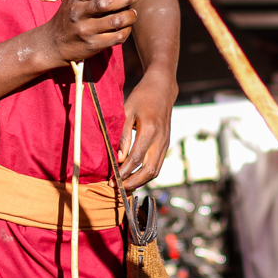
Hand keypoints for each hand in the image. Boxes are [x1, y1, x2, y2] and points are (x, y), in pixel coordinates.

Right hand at [44, 0, 139, 66]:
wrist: (53, 43)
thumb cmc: (69, 17)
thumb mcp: (74, 0)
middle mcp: (79, 14)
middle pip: (106, 3)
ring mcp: (86, 31)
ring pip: (115, 21)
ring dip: (129, 15)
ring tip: (133, 12)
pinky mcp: (93, 45)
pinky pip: (117, 37)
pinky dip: (126, 30)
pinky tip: (127, 26)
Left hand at [117, 73, 176, 190]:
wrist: (162, 88)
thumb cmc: (142, 97)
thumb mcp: (127, 111)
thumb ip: (123, 135)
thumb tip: (119, 158)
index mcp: (150, 130)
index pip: (136, 159)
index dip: (123, 172)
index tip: (112, 180)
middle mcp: (161, 140)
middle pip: (149, 171)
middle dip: (133, 182)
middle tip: (118, 188)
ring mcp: (166, 143)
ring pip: (156, 171)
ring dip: (140, 181)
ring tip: (125, 186)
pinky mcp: (166, 144)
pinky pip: (158, 164)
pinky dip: (146, 174)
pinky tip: (134, 176)